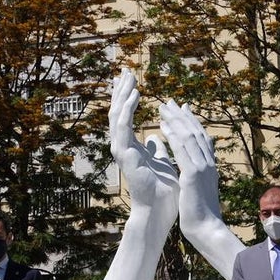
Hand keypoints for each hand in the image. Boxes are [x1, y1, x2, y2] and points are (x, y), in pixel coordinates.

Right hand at [110, 70, 178, 238]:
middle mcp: (123, 147)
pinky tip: (136, 94)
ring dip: (123, 95)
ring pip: (117, 116)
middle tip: (125, 70)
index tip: (131, 79)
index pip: (126, 117)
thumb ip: (155, 148)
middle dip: (121, 90)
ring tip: (129, 77)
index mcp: (131, 147)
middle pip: (118, 112)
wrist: (160, 209)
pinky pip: (124, 126)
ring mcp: (122, 151)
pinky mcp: (125, 154)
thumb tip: (155, 136)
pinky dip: (129, 109)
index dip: (127, 97)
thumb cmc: (162, 189)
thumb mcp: (161, 161)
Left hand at [160, 100, 243, 279]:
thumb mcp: (197, 191)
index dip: (191, 123)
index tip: (182, 110)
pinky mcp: (192, 175)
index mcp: (209, 167)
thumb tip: (188, 172)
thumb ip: (193, 178)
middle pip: (196, 132)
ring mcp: (202, 168)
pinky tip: (163, 126)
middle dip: (182, 116)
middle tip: (170, 102)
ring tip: (163, 108)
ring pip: (189, 137)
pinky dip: (173, 135)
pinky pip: (182, 150)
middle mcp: (208, 164)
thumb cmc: (200, 215)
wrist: (206, 229)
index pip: (201, 139)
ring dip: (175, 120)